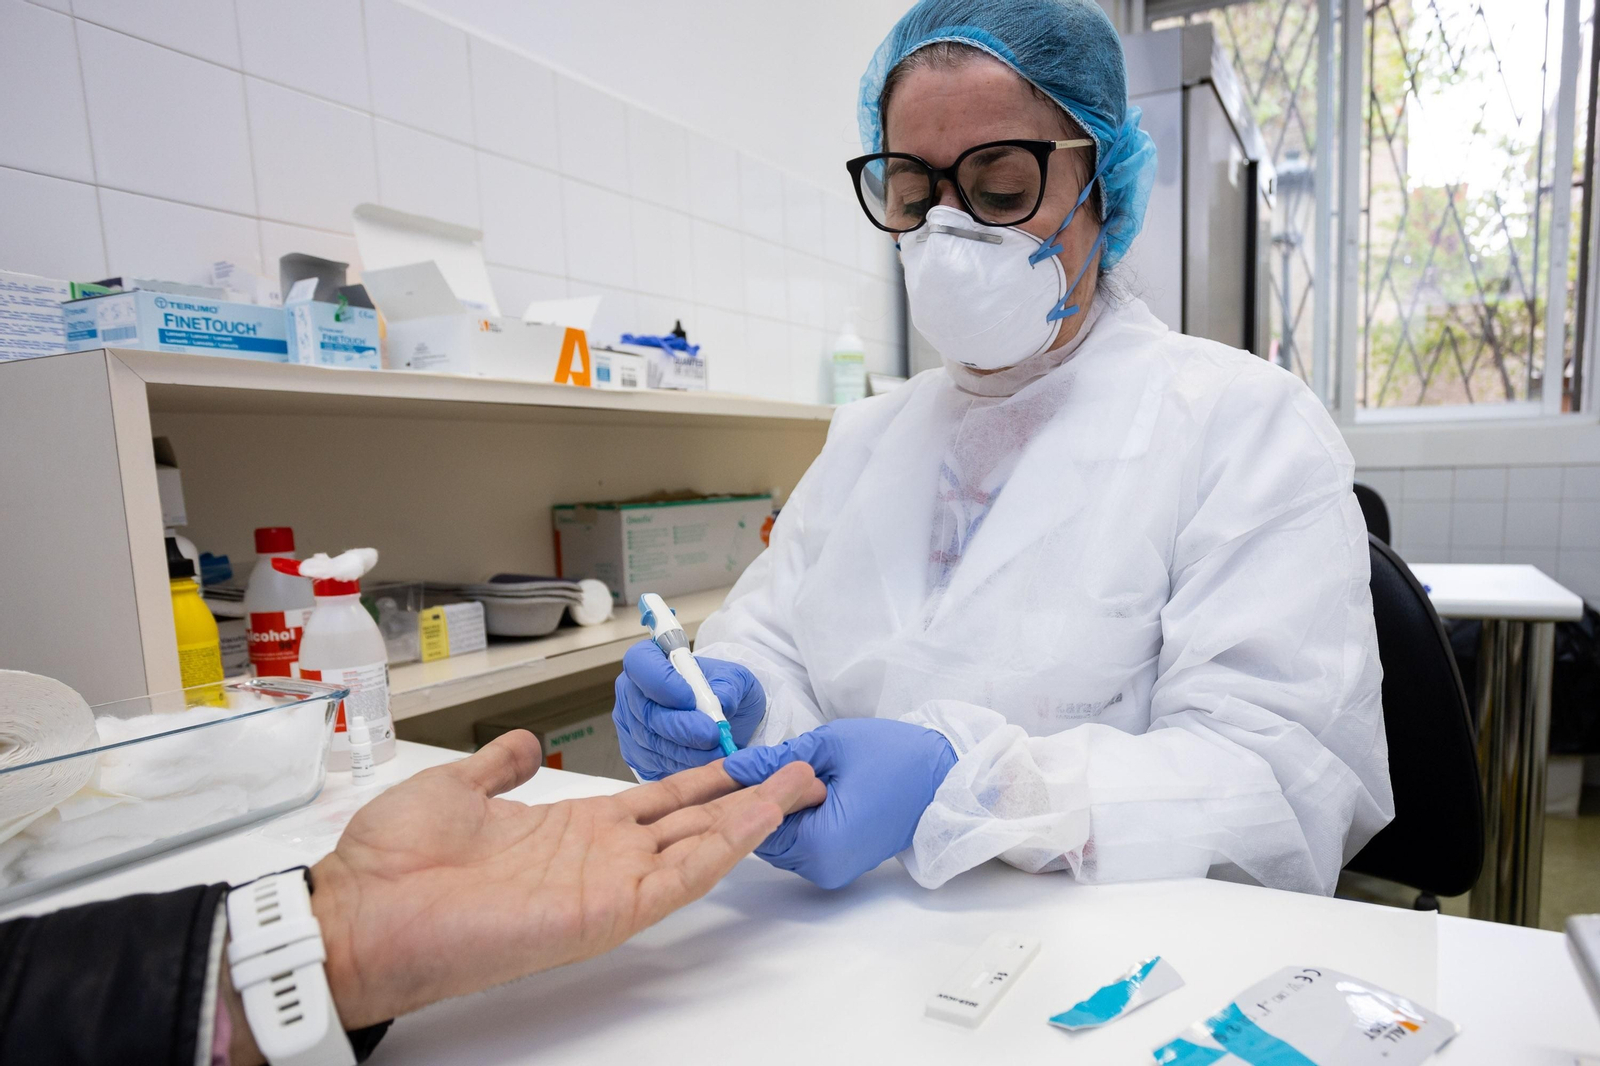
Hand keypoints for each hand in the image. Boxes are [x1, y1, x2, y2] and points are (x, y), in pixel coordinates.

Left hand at [295, 731, 821, 1032]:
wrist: (359, 913)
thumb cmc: (394, 862)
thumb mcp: (457, 789)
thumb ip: (499, 767)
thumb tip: (526, 745)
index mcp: (571, 827)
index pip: (659, 802)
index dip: (707, 779)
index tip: (749, 758)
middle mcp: (599, 856)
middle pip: (693, 822)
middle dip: (749, 796)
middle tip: (802, 770)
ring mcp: (605, 884)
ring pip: (697, 847)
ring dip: (751, 817)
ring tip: (800, 786)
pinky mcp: (602, 911)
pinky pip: (676, 879)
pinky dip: (720, 849)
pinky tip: (756, 820)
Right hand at [613, 640, 765, 779]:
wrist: (722, 717)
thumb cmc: (723, 690)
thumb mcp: (737, 679)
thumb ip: (729, 686)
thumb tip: (722, 703)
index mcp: (650, 659)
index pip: (640, 663)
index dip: (661, 681)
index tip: (690, 698)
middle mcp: (633, 692)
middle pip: (646, 710)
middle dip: (680, 726)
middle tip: (711, 734)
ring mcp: (631, 725)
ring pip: (652, 741)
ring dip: (687, 749)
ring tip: (717, 750)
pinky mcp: (637, 755)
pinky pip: (655, 763)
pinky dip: (683, 764)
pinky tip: (705, 761)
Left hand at [723, 718, 958, 888]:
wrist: (943, 775)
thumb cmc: (894, 756)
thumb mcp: (829, 746)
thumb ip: (776, 760)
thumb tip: (734, 768)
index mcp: (820, 844)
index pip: (755, 823)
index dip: (749, 791)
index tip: (746, 762)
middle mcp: (823, 868)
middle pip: (766, 835)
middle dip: (765, 802)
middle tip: (773, 763)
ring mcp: (833, 871)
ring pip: (783, 839)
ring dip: (784, 810)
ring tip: (801, 775)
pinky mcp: (841, 865)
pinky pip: (804, 843)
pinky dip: (801, 818)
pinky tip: (814, 792)